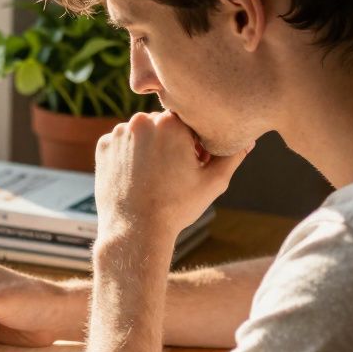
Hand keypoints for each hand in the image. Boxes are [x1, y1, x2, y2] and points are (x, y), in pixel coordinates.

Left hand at [95, 111, 248, 242]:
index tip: (193, 163)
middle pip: (163, 125)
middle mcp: (141, 121)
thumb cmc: (176, 207)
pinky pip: (121, 143)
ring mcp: (118, 133)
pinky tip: (137, 176)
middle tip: (174, 172)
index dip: (194, 143)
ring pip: (141, 133)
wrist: (135, 230)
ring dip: (149, 146)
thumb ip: (232, 156)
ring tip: (155, 176)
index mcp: (171, 123)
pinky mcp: (103, 147)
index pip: (189, 122)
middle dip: (171, 142)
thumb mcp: (213, 182)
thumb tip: (249, 139)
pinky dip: (129, 155)